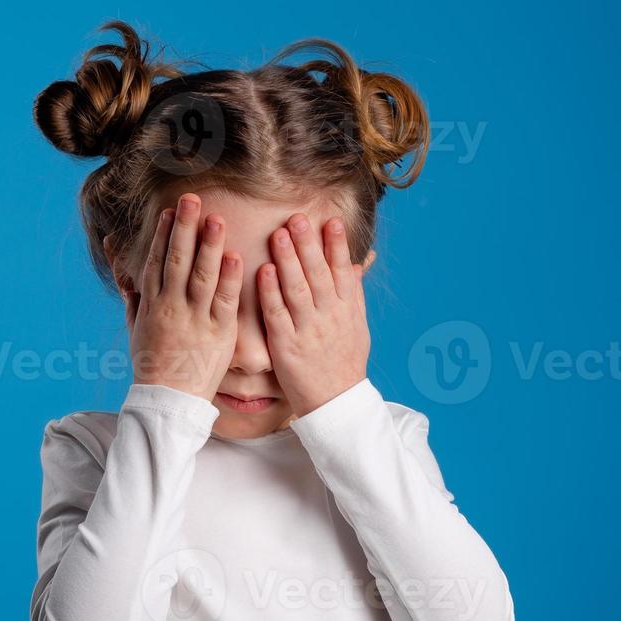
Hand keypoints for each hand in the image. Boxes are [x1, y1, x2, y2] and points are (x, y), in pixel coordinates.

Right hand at [127, 194, 242, 401]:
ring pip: (202, 275)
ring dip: (209, 245)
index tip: (169, 211)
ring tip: (216, 218)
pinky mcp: (218, 334)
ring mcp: (195, 320)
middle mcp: (171, 308)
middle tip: (192, 199)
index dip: (162, 235)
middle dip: (184, 228)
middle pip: (177, 260)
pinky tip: (235, 256)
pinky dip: (229, 278)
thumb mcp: (136, 330)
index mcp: (152, 305)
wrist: (168, 401)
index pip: (156, 262)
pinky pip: (225, 302)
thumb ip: (133, 299)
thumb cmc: (152, 366)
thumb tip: (125, 275)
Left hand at [256, 213, 369, 415]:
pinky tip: (263, 271)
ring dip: (288, 260)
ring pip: (297, 290)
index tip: (330, 220)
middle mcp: (329, 317)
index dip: (336, 245)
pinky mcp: (287, 346)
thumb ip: (354, 293)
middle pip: (318, 274)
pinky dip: (270, 293)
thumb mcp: (357, 326)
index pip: (342, 271)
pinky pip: (278, 315)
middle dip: (308, 245)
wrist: (335, 402)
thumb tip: (357, 262)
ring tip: (279, 234)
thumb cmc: (344, 362)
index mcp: (346, 310)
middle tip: (298, 218)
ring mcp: (308, 331)